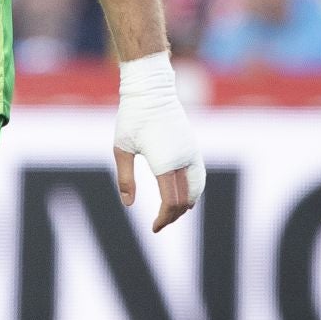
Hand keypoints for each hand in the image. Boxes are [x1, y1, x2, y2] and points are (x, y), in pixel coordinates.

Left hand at [114, 53, 205, 233]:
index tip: (154, 228)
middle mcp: (183, 161)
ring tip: (170, 213)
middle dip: (174, 216)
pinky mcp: (193, 147)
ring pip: (196, 190)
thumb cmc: (132, 118)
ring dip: (185, 204)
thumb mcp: (121, 149)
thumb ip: (125, 178)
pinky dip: (193, 191)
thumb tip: (128, 204)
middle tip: (159, 224)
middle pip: (186, 200)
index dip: (164, 219)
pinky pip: (199, 177)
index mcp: (165, 164)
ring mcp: (192, 153)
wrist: (151, 91)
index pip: (171, 203)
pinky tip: (182, 195)